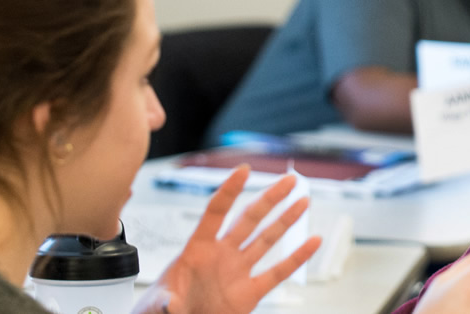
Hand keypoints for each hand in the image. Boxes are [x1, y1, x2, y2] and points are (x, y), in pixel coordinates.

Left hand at [139, 165, 321, 313]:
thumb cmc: (161, 309)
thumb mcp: (157, 304)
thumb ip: (165, 302)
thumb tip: (170, 306)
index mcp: (197, 250)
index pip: (216, 212)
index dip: (230, 191)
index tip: (244, 170)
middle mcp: (221, 255)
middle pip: (249, 219)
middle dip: (269, 198)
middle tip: (288, 180)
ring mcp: (237, 272)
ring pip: (266, 240)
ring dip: (285, 221)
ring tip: (302, 201)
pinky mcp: (250, 292)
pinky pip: (277, 273)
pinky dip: (296, 258)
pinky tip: (312, 242)